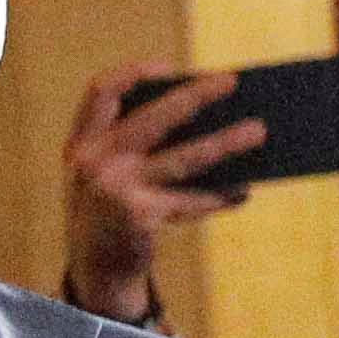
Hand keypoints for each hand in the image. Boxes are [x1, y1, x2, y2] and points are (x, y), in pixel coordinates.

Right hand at [63, 66, 266, 320]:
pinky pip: (191, 200)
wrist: (93, 269)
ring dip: (225, 143)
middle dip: (195, 96)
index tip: (168, 68)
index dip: (133, 75)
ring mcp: (115, 191)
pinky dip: (220, 196)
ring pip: (183, 158)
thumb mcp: (105, 173)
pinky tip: (243, 190)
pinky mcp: (139, 217)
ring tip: (258, 131)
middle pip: (152, 118)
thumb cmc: (109, 209)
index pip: (100, 93)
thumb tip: (205, 116)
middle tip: (231, 82)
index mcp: (81, 144)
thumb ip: (131, 145)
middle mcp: (92, 163)